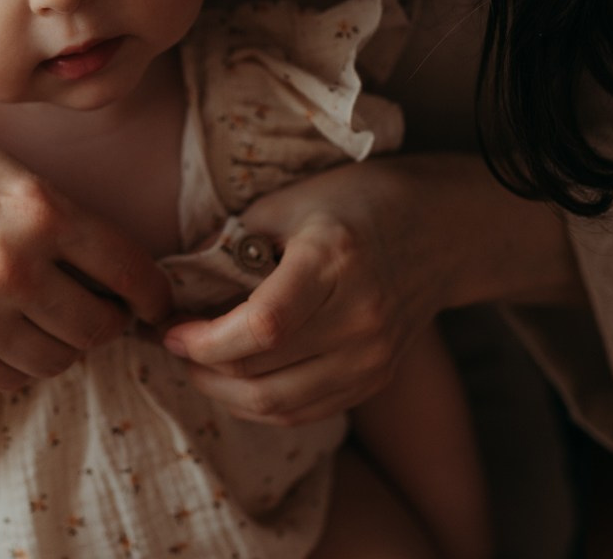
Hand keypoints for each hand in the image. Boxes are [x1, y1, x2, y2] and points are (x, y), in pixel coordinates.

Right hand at [0, 110, 172, 388]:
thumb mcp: (28, 183)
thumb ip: (73, 232)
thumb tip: (122, 287)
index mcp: (44, 213)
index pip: (127, 271)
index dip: (154, 294)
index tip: (159, 301)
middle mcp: (13, 267)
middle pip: (97, 328)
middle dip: (114, 323)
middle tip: (111, 312)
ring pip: (57, 361)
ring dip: (69, 346)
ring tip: (63, 322)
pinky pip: (7, 378)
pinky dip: (23, 363)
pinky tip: (20, 334)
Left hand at [162, 153, 578, 425]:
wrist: (442, 229)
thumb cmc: (358, 201)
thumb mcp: (291, 200)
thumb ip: (234, 241)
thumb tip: (179, 280)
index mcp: (334, 260)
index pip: (263, 326)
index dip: (205, 339)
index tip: (170, 327)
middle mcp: (359, 317)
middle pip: (264, 373)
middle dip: (203, 368)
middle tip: (174, 345)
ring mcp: (373, 355)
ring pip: (281, 405)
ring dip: (226, 394)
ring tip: (199, 365)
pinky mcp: (378, 377)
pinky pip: (307, 411)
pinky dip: (263, 404)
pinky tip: (239, 378)